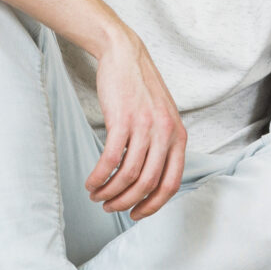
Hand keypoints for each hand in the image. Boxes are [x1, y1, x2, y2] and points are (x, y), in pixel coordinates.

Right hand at [85, 31, 185, 220]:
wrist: (125, 54)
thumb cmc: (140, 89)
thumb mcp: (163, 118)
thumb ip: (163, 146)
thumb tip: (150, 181)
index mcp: (179, 136)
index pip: (171, 183)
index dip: (153, 205)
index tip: (137, 214)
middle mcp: (166, 133)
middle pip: (148, 184)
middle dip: (127, 203)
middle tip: (110, 208)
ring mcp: (145, 126)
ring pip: (128, 175)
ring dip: (110, 192)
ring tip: (97, 196)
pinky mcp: (122, 119)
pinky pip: (110, 159)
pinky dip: (99, 176)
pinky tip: (91, 182)